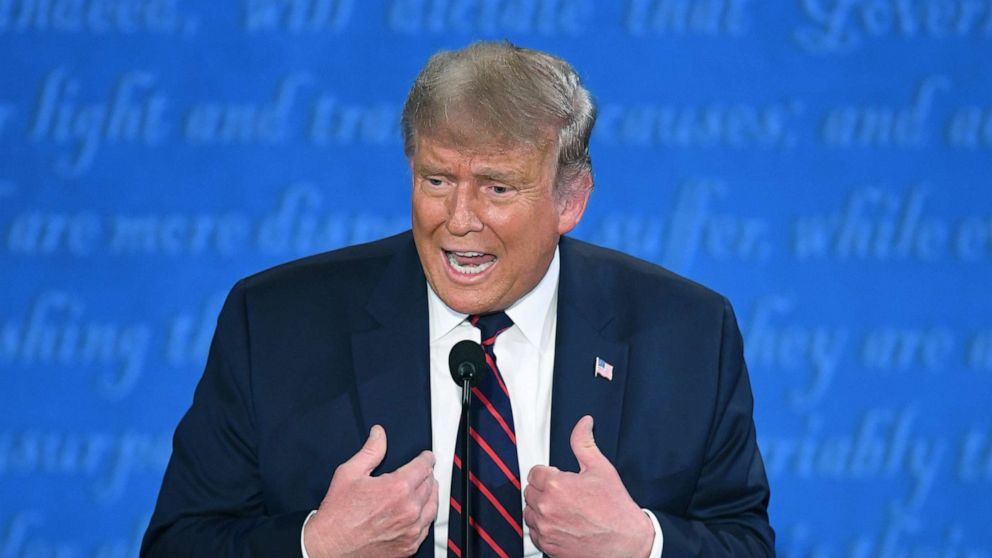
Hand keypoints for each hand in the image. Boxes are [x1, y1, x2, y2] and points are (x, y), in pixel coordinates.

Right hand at [303, 425, 438, 557]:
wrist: (329, 546)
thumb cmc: (337, 514)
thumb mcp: (349, 474)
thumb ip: (370, 451)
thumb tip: (379, 434)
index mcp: (397, 489)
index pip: (423, 467)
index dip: (426, 458)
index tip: (426, 457)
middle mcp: (409, 510)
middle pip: (430, 485)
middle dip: (427, 475)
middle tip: (422, 471)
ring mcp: (411, 530)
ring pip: (432, 506)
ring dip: (430, 494)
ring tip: (425, 488)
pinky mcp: (409, 546)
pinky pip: (426, 527)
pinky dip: (425, 516)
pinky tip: (418, 512)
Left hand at [523, 416, 653, 557]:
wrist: (627, 543)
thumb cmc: (616, 509)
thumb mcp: (601, 469)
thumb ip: (584, 443)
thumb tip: (583, 424)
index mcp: (556, 485)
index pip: (534, 472)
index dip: (548, 473)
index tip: (558, 478)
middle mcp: (547, 508)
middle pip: (530, 492)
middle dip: (544, 491)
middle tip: (565, 495)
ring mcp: (546, 529)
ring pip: (530, 513)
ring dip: (541, 510)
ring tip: (563, 510)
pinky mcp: (548, 547)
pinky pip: (535, 534)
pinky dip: (544, 529)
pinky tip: (561, 525)